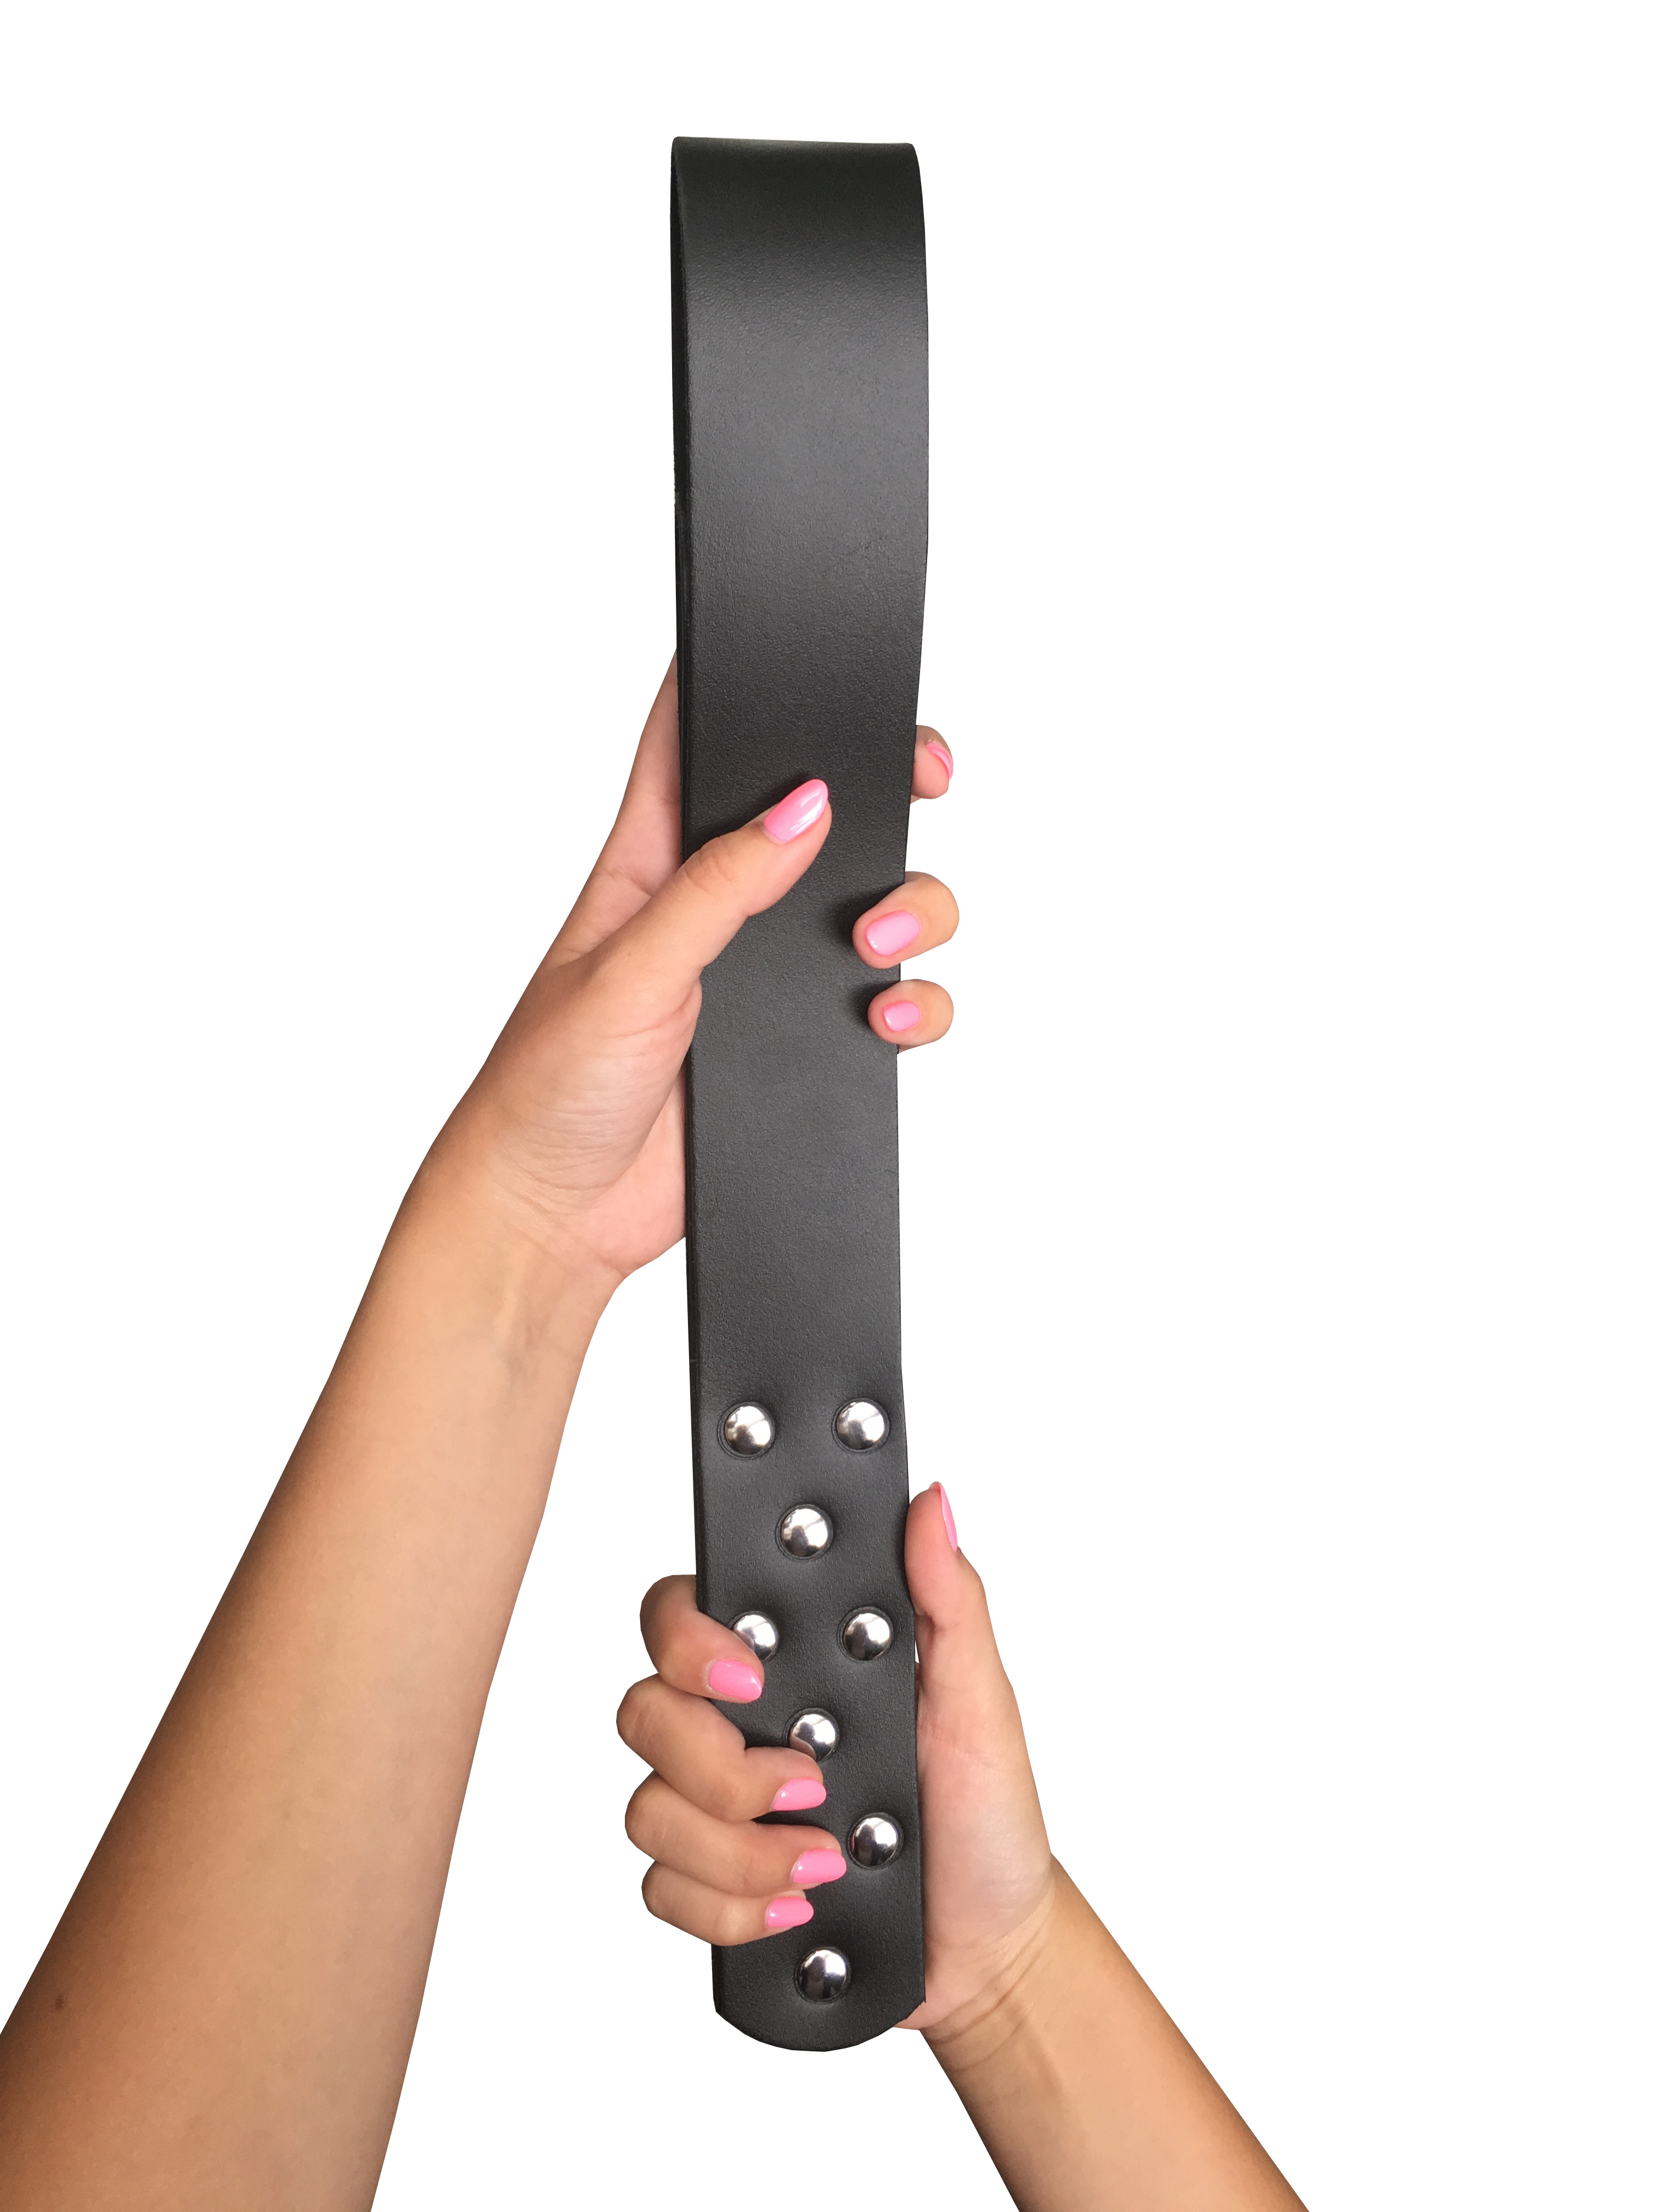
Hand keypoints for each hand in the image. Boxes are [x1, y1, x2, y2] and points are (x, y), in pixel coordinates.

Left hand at [447, 662, 959, 1285]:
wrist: (555, 1217)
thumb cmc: (545, 1088)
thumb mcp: (626, 970)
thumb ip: (716, 886)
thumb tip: (801, 806)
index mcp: (650, 861)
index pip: (701, 742)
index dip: (762, 691)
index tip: (831, 669)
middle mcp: (716, 907)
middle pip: (827, 815)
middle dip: (885, 793)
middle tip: (924, 779)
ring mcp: (763, 977)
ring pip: (876, 906)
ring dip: (910, 908)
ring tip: (881, 942)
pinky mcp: (797, 1046)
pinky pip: (889, 1004)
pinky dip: (912, 1004)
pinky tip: (886, 1021)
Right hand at [617, 1483, 1057, 2037]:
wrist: (988, 1949)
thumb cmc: (989, 1816)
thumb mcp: (981, 1701)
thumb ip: (949, 1598)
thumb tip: (929, 1503)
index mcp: (791, 1666)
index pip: (683, 1615)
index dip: (690, 1641)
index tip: (752, 1683)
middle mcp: (740, 1726)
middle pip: (645, 1712)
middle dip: (723, 1768)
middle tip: (813, 1790)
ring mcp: (718, 1809)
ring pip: (648, 1810)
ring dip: (739, 1853)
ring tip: (825, 1867)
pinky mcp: (711, 1886)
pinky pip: (663, 1889)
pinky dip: (731, 1910)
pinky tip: (796, 1911)